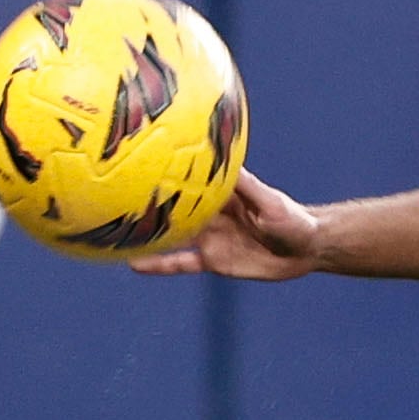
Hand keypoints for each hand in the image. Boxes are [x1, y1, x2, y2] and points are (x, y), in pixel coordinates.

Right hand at [131, 170, 320, 278]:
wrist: (304, 251)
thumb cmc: (292, 219)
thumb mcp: (269, 202)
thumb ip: (247, 186)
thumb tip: (226, 163)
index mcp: (222, 192)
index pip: (190, 177)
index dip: (169, 166)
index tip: (144, 154)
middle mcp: (210, 212)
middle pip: (173, 204)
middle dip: (147, 197)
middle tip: (114, 190)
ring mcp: (208, 237)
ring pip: (171, 233)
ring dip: (147, 232)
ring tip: (115, 228)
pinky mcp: (211, 260)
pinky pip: (180, 263)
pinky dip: (159, 265)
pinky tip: (135, 265)